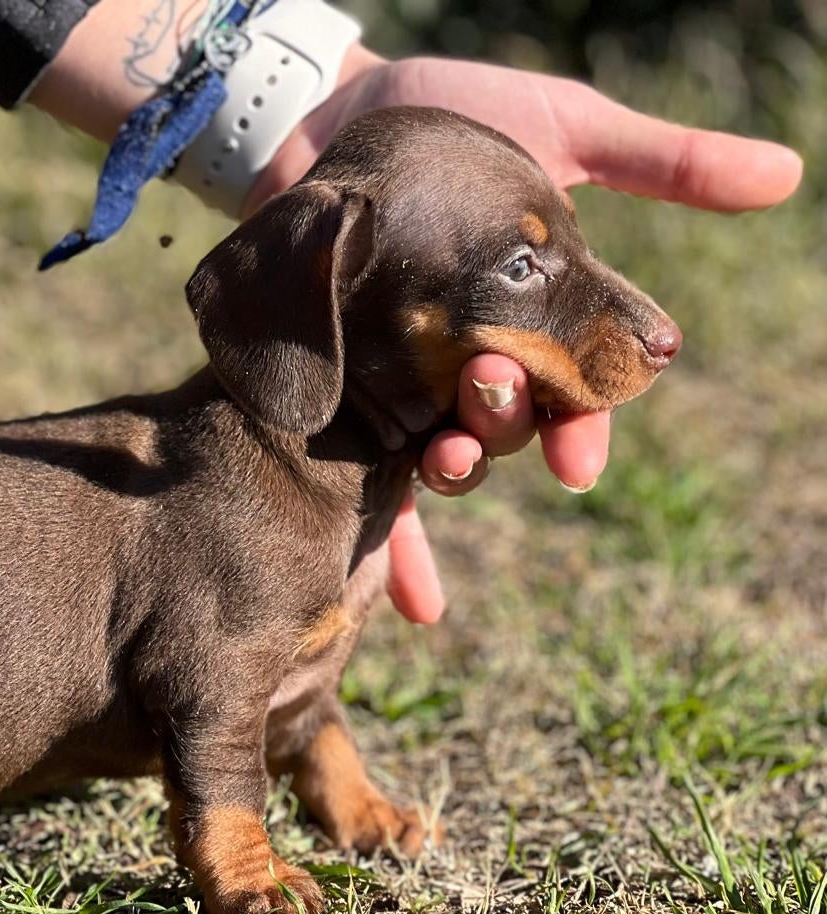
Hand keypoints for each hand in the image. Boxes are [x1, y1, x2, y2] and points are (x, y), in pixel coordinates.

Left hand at [251, 49, 803, 623]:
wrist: (329, 111)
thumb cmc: (450, 117)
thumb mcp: (562, 128)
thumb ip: (662, 164)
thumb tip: (785, 176)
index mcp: (540, 316)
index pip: (579, 389)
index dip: (583, 426)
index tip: (579, 457)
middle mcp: (478, 361)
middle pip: (512, 423)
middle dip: (513, 426)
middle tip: (492, 396)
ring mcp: (410, 381)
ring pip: (446, 454)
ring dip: (456, 473)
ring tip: (449, 463)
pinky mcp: (345, 387)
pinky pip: (364, 477)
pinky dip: (398, 544)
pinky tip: (419, 605)